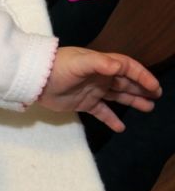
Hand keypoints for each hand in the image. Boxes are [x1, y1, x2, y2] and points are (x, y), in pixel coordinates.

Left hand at [38, 46, 162, 131]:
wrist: (34, 80)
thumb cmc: (57, 67)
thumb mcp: (78, 63)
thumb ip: (99, 63)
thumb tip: (119, 66)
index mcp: (100, 64)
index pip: (126, 67)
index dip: (141, 75)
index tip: (153, 86)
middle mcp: (99, 77)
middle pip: (125, 82)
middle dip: (141, 88)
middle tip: (156, 96)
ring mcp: (92, 90)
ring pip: (117, 96)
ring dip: (132, 101)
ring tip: (148, 108)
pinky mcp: (83, 103)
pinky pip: (101, 112)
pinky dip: (111, 119)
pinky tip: (121, 127)